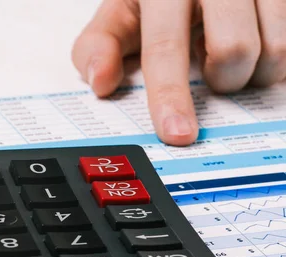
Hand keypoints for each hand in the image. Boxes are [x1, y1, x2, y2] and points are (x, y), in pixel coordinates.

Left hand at [72, 0, 285, 145]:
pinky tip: (252, 39)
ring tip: (228, 52)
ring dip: (251, 72)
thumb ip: (99, 46)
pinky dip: (274, 59)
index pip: (165, 47)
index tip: (176, 133)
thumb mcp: (121, 14)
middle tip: (210, 70)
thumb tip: (101, 82)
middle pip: (233, 51)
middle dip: (222, 79)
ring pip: (274, 50)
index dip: (170, 95)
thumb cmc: (156, 0)